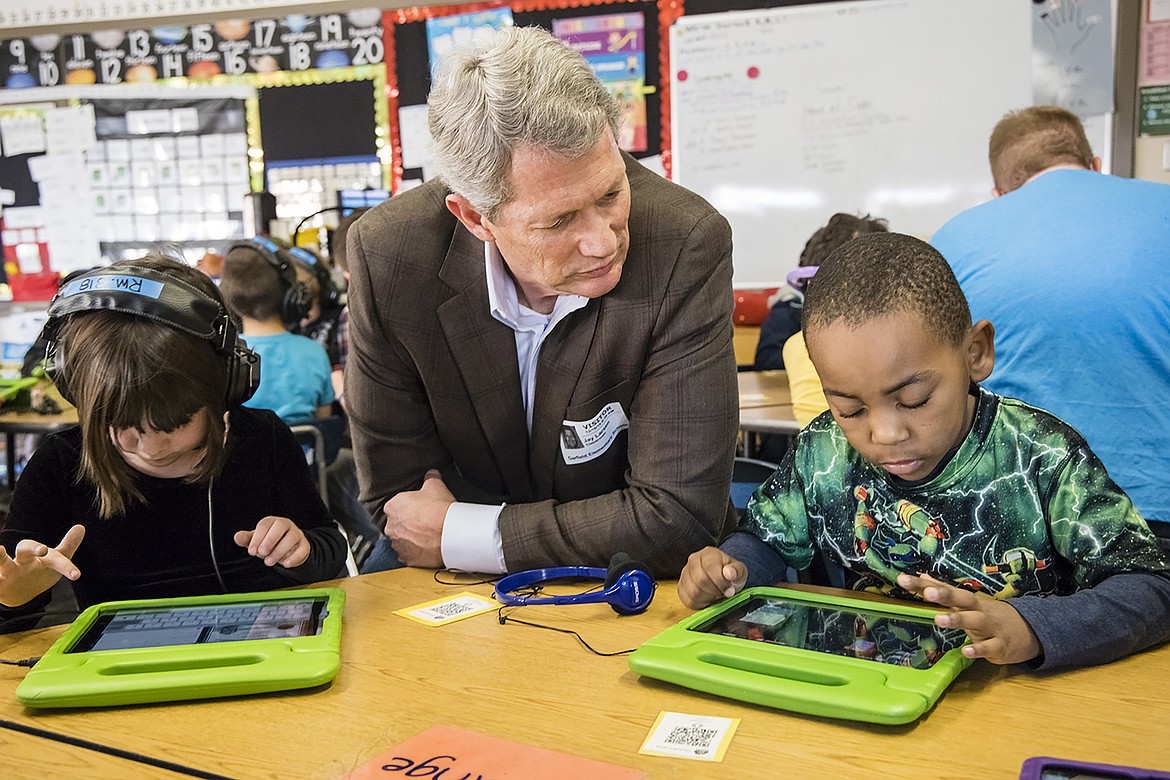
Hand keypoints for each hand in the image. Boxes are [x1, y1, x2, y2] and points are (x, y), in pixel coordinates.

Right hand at [0, 525, 84, 607]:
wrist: (15, 593)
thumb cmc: (38, 574)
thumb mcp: (54, 563)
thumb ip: (67, 547)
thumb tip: (80, 526)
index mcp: (39, 557)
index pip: (53, 557)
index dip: (65, 565)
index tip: (76, 574)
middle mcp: (21, 561)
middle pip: (25, 549)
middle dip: (33, 548)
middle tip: (43, 550)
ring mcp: (7, 572)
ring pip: (2, 562)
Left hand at [234, 516, 309, 567]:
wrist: (289, 550)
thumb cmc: (271, 543)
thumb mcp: (258, 541)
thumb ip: (247, 539)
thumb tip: (237, 537)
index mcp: (272, 522)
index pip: (265, 524)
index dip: (257, 537)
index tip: (252, 551)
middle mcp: (286, 525)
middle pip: (280, 526)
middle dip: (269, 540)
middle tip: (261, 553)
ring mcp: (297, 534)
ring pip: (291, 538)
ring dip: (279, 551)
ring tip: (269, 561)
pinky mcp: (304, 545)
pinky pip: (302, 549)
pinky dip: (294, 557)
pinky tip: (286, 564)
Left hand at [382, 470, 452, 567]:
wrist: (449, 535)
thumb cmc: (439, 511)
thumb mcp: (435, 486)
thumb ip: (430, 478)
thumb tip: (431, 474)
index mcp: (392, 507)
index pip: (396, 505)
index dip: (410, 506)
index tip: (420, 507)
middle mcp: (390, 526)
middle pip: (398, 523)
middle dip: (409, 523)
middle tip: (425, 521)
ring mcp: (398, 544)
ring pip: (402, 540)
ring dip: (412, 538)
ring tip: (428, 534)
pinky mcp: (407, 558)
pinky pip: (410, 554)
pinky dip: (417, 551)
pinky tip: (428, 545)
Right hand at [678, 546, 747, 609]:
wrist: (722, 577)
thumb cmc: (730, 573)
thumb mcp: (740, 571)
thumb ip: (737, 570)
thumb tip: (729, 573)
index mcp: (708, 554)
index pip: (710, 567)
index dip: (721, 582)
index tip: (730, 590)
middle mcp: (693, 561)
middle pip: (700, 580)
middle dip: (715, 591)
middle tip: (722, 593)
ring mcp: (685, 574)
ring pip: (693, 591)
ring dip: (707, 598)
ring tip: (715, 595)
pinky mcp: (681, 587)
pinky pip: (688, 600)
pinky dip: (700, 603)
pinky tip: (708, 599)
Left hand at [897, 573, 1040, 664]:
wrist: (1030, 631)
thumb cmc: (990, 616)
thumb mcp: (968, 603)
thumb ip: (944, 591)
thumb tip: (922, 576)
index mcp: (968, 601)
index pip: (944, 589)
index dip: (923, 585)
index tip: (903, 579)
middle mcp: (979, 611)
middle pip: (962, 600)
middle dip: (945, 595)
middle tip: (928, 592)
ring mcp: (991, 628)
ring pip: (975, 622)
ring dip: (958, 620)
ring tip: (939, 620)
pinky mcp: (1000, 647)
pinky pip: (989, 647)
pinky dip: (978, 649)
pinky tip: (965, 651)